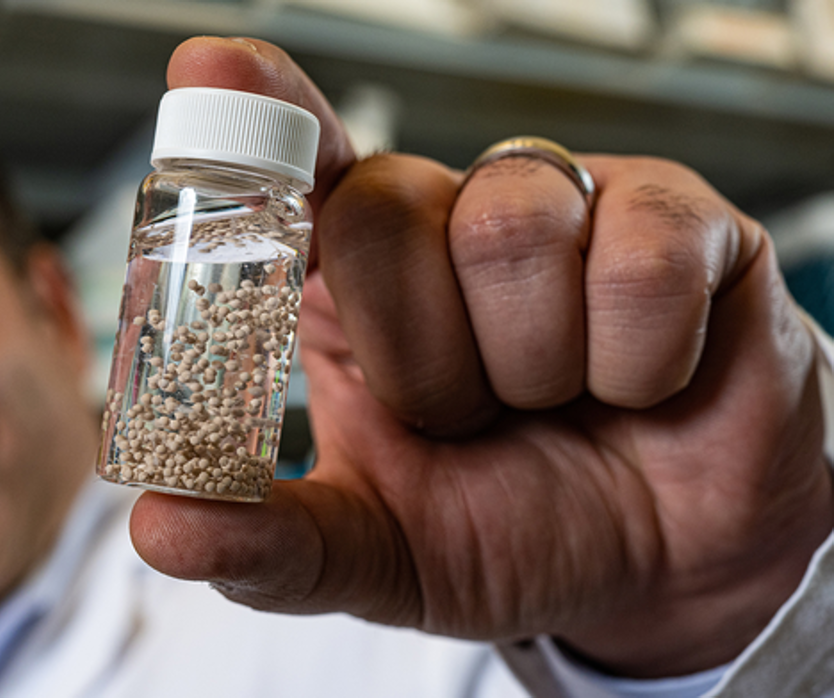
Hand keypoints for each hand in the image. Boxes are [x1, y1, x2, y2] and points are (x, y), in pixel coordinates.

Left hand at [130, 37, 833, 677]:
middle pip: (378, 210)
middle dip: (420, 363)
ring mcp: (560, 207)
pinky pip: (636, 265)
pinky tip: (638, 388)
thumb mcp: (377, 553)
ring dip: (530, 368)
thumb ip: (272, 547)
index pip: (292, 168)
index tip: (209, 69)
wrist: (662, 565)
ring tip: (555, 405)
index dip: (254, 118)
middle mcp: (443, 222)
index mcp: (352, 285)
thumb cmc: (508, 530)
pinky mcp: (675, 220)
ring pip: (508, 230)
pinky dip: (635, 368)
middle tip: (468, 421)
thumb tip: (161, 527)